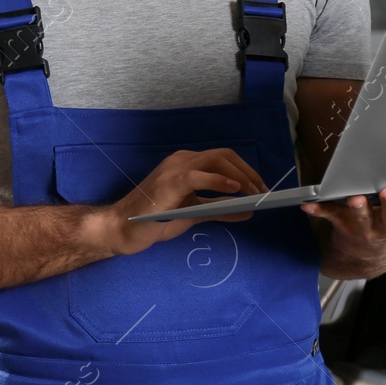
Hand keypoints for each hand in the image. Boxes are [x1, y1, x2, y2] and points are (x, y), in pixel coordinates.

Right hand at [92, 148, 268, 258]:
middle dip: (248, 171)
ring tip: (254, 193)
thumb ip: (220, 210)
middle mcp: (182, 161)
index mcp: (187, 165)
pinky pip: (199, 175)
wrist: (123, 229)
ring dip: (240, 175)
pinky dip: (219, 181)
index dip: (246, 170)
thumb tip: (248, 211)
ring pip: (215, 160)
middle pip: (223, 155)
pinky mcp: (170, 182)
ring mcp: (175, 169)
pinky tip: (235, 189)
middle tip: (262, 192)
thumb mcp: (195, 214)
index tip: (261, 188)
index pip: (222, 159)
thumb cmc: (155, 220)